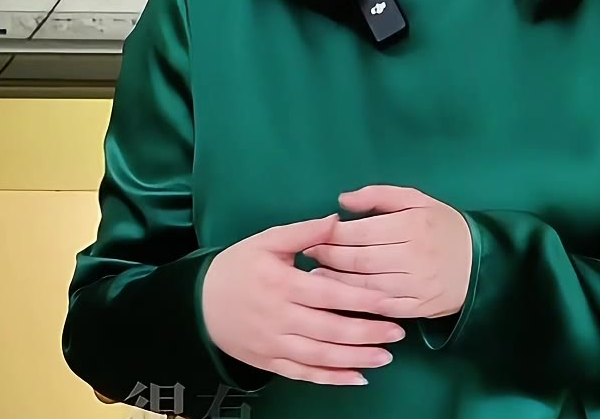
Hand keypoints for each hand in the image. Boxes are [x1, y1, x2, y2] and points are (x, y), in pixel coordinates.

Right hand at [200, 213, 407, 385]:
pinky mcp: (271, 363)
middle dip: (368, 333)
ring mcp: (275, 345)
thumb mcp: (267, 240)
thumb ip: (303, 232)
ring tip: (386, 357)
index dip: (363, 299)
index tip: (392, 300)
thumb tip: (337, 220)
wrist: (200, 304)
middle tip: (398, 332)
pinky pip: (305, 374)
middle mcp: (281, 318)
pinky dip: (331, 378)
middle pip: (331, 330)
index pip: (330, 293)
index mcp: (283, 284)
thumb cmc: (238, 266)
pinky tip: (356, 377)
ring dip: (356, 359)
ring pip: (322, 357)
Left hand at [304, 185, 473, 320]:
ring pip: (366, 286)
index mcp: (412, 223)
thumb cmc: (441, 225)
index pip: (362, 231)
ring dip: (336, 283)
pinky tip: (340, 299)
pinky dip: (357, 304)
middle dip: (329, 257)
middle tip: (309, 254)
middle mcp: (413, 254)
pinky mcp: (417, 307)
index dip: (333, 234)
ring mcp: (415, 284)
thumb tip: (342, 200)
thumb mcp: (416, 199)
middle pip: (360, 260)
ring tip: (315, 276)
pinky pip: (381, 307)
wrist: (478, 263)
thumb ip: (378, 196)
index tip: (314, 234)